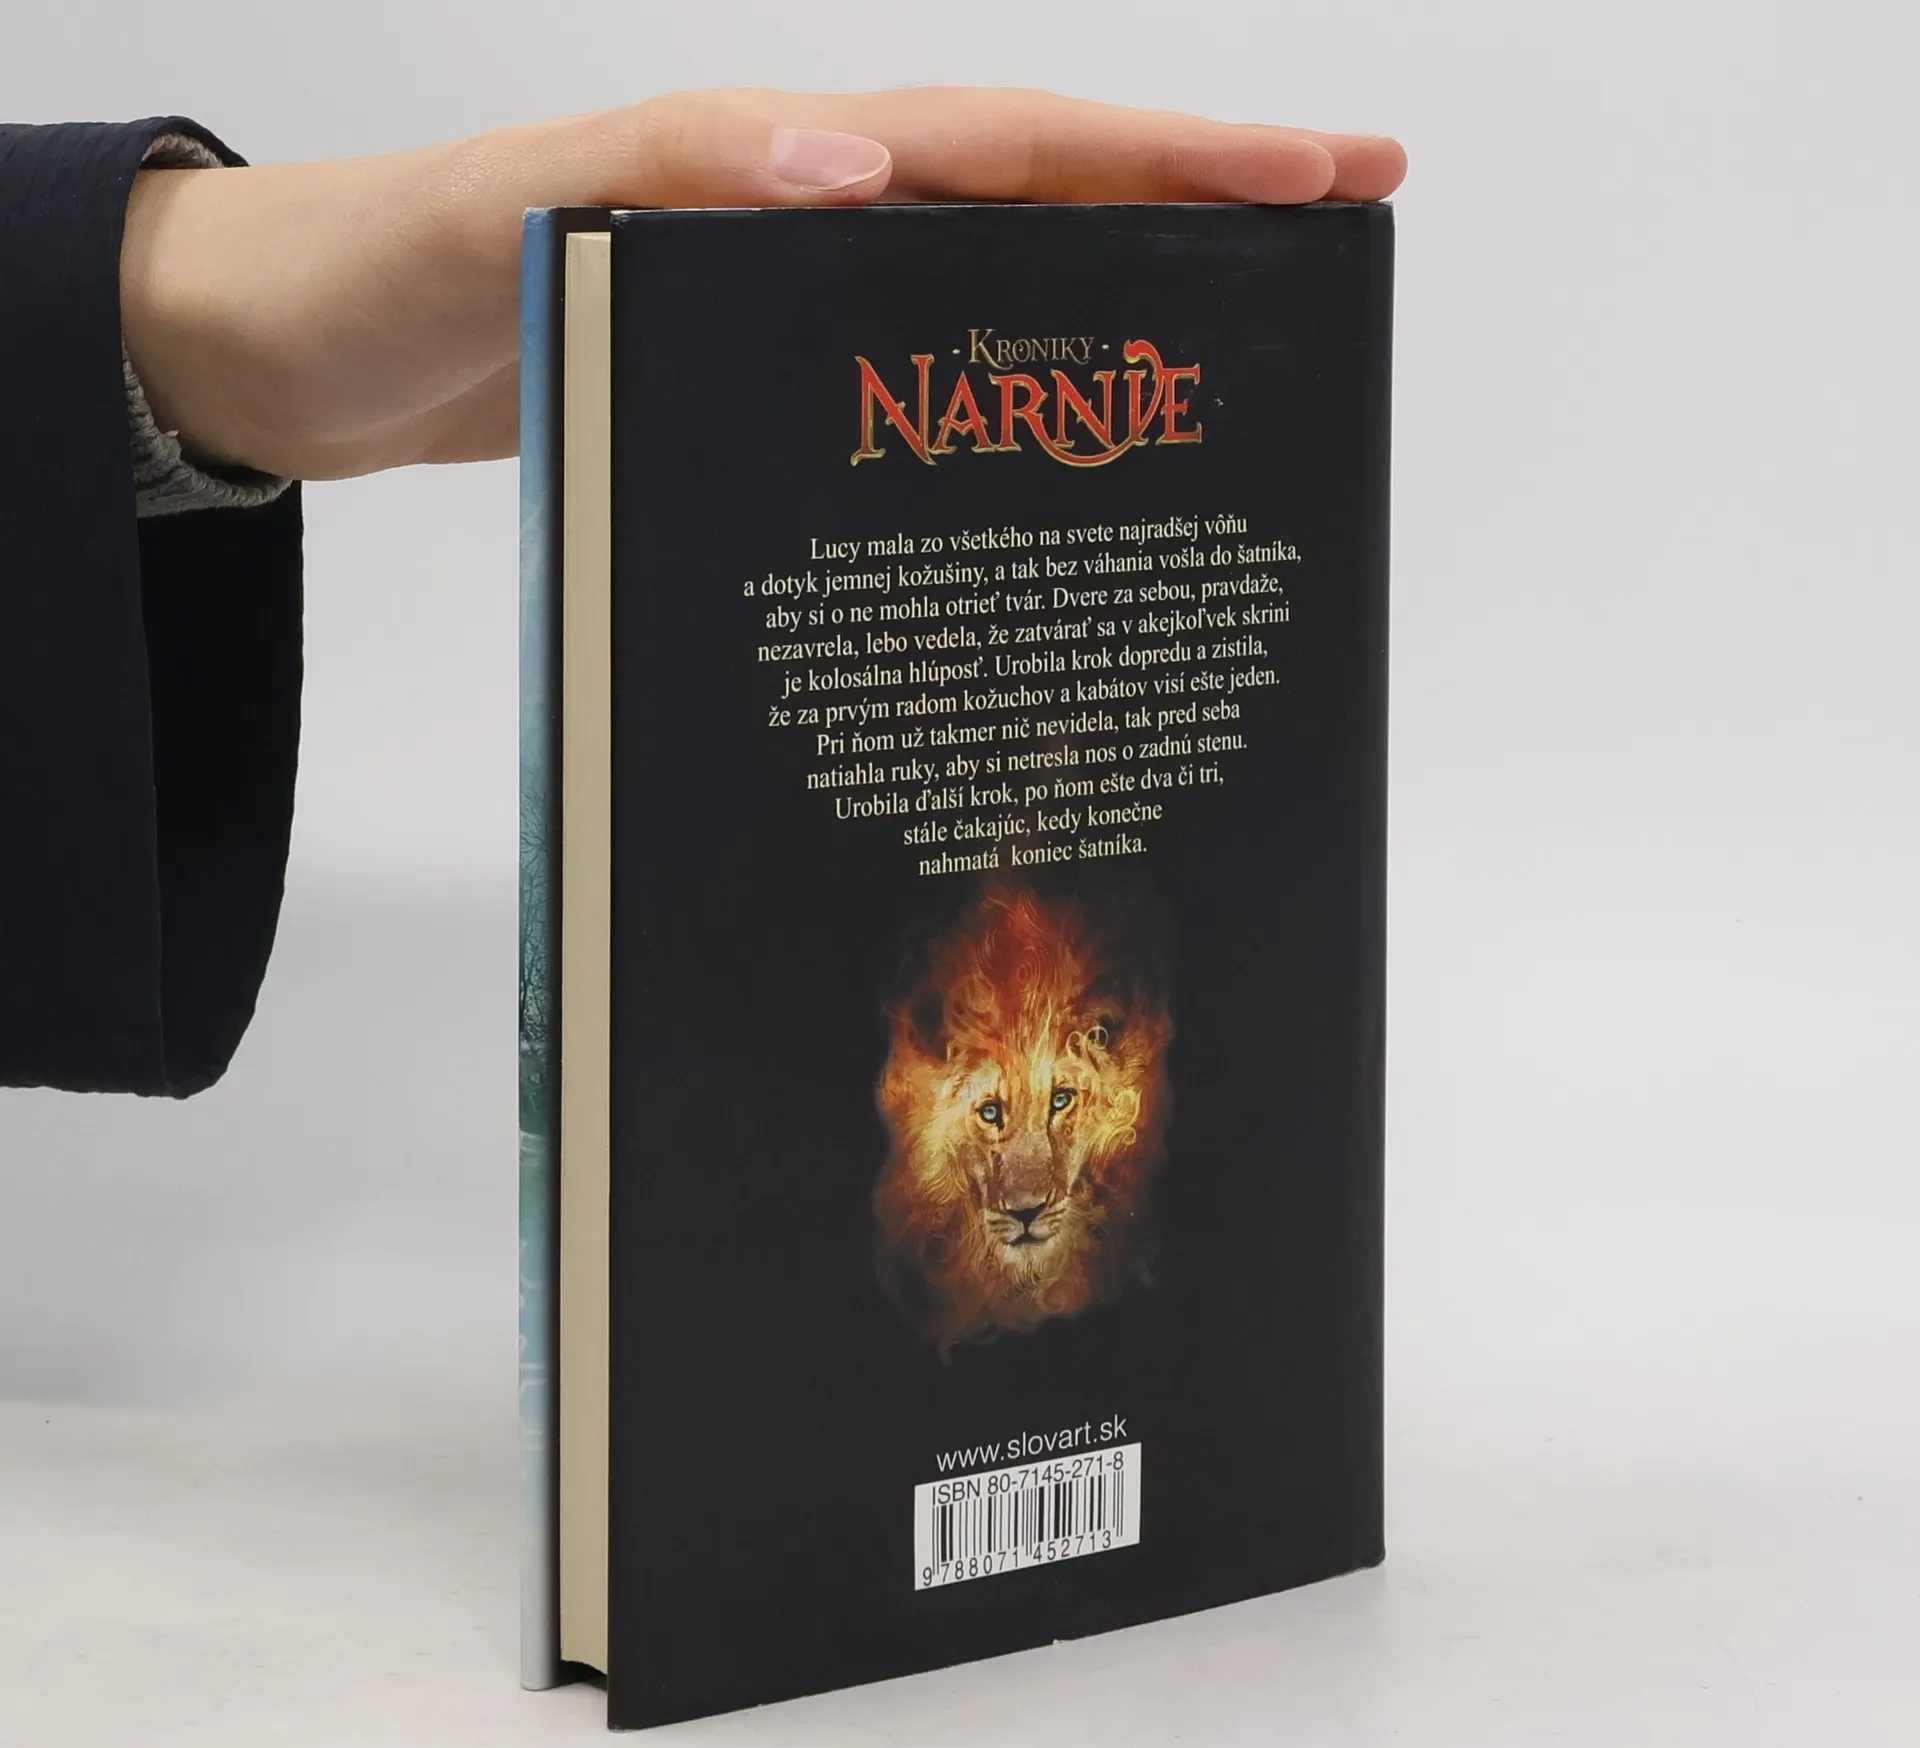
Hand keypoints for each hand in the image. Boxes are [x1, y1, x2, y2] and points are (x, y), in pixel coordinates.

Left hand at [119, 88, 1404, 481]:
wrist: (297, 356)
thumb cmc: (392, 266)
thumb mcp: (528, 200)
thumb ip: (683, 171)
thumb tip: (862, 164)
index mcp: (787, 166)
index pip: (1023, 146)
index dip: (1177, 158)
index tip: (1324, 170)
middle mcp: (812, 225)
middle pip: (1042, 209)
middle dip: (1198, 220)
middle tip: (1341, 249)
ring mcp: (789, 312)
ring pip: (986, 303)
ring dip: (1110, 323)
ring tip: (1238, 375)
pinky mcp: (751, 395)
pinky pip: (901, 395)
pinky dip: (985, 422)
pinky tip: (1037, 485)